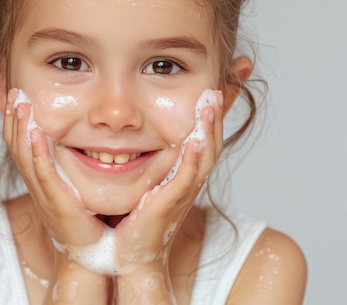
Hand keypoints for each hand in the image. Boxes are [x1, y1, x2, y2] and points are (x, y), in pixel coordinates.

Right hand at [3, 89, 105, 251]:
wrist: (90, 254)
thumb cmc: (87, 220)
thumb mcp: (75, 183)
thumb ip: (73, 162)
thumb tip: (81, 137)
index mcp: (40, 177)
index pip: (21, 143)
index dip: (16, 119)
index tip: (18, 94)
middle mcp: (37, 183)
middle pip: (16, 145)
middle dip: (14, 117)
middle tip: (15, 91)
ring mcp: (45, 193)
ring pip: (25, 156)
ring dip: (21, 128)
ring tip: (21, 103)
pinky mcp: (57, 203)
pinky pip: (43, 174)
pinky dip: (38, 153)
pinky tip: (36, 134)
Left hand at [113, 90, 222, 301]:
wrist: (132, 255)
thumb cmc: (136, 219)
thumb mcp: (145, 181)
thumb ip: (145, 159)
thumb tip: (130, 135)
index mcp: (183, 174)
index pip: (202, 139)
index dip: (210, 117)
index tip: (211, 90)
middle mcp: (188, 182)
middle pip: (211, 143)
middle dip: (214, 116)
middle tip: (216, 90)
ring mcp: (182, 193)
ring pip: (204, 157)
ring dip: (208, 130)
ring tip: (210, 105)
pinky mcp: (169, 204)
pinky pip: (186, 179)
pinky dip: (193, 160)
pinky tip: (194, 141)